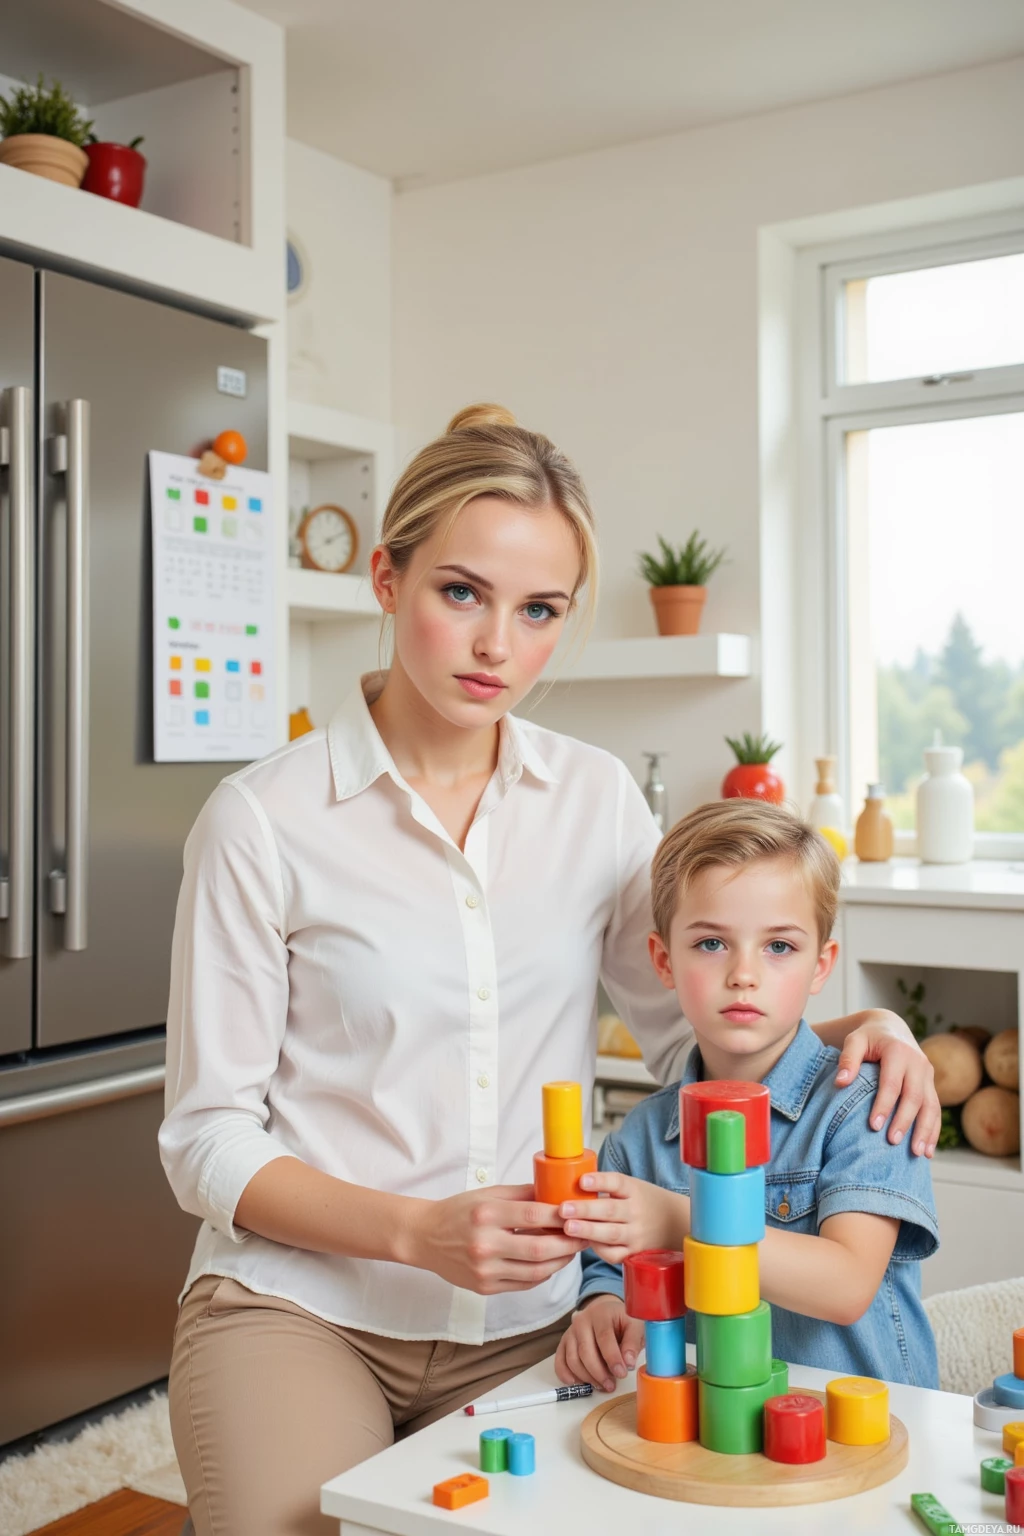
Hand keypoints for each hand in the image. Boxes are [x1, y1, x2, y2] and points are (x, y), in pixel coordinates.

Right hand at [407, 1184, 587, 1295]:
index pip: (533, 1215)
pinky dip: (543, 1274)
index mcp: (486, 1214)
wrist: (425, 1237)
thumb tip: (557, 1193)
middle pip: (539, 1247)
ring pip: (536, 1271)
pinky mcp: (484, 1288)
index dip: (561, 1216)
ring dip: (560, 1262)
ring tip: (572, 1250)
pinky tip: (551, 1263)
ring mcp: (484, 1270)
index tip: (579, 1213)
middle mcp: (484, 1244)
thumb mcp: (487, 1194)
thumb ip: (522, 1194)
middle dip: (568, 1243)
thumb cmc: (458, 1211)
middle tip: (585, 1235)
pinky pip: (524, 1284)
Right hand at [555, 1293, 644, 1393]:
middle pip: (585, 1351)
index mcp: (601, 1314)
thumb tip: (628, 1363)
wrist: (606, 1312)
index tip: (622, 1373)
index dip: (612, 1358)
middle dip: (599, 1372)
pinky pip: (560, 1360)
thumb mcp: (634, 1326)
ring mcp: (571, 1332)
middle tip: (611, 1385)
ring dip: (587, 1377)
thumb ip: (633, 1342)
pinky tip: (577, 1383)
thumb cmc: (622, 1321)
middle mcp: (582, 1321)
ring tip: (602, 1385)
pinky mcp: (564, 1342)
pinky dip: (565, 1374)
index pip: (604, 1337)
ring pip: (573, 1359)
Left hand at [558, 1170, 687, 1264]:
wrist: (675, 1223)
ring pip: (610, 1234)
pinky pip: (614, 1254)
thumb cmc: (645, 1202)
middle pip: (610, 1210)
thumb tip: (569, 1182)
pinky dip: (599, 1250)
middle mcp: (636, 1212)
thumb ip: (606, 1186)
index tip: (582, 1181)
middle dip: (585, 1210)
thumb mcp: (631, 1187)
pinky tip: (585, 1243)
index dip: (599, 1181)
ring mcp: (636, 1234)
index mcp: (634, 1190)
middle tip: (563, 1209)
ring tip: (568, 1228)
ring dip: (588, 1231)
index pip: (617, 1182)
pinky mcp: (634, 1253)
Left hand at [834, 1009, 939, 1157]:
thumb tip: (840, 1082)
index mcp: (898, 1051)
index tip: (874, 1126)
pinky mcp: (931, 1085)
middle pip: (914, 1096)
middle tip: (892, 1142)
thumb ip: (848, 1059)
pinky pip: (936, 1110)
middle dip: (905, 1121)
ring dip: (925, 1131)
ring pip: (931, 1106)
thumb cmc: (868, 1038)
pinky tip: (928, 1151)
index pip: (892, 1082)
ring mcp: (928, 1075)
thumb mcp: (855, 1041)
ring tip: (917, 1154)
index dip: (884, 1105)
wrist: (891, 1028)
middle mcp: (918, 1063)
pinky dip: (933, 1131)